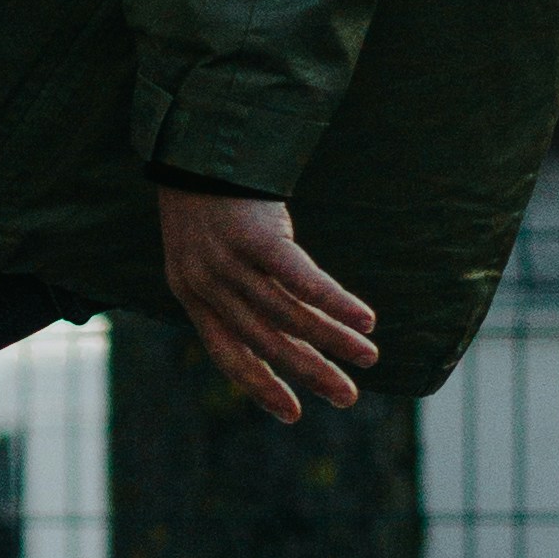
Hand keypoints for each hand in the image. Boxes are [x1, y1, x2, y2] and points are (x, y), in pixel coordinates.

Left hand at [155, 182, 378, 422]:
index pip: (228, 355)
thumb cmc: (208, 199)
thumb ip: (232, 291)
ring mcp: (229, 262)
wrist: (198, 142)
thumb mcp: (205, 252)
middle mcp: (207, 285)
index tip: (292, 415)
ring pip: (289, 316)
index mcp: (190, 295)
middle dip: (310, 373)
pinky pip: (302, 281)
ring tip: (368, 358)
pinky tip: (366, 320)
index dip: (260, 387)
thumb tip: (278, 329)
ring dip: (333, 341)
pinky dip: (336, 303)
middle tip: (347, 398)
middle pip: (266, 342)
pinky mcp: (258, 237)